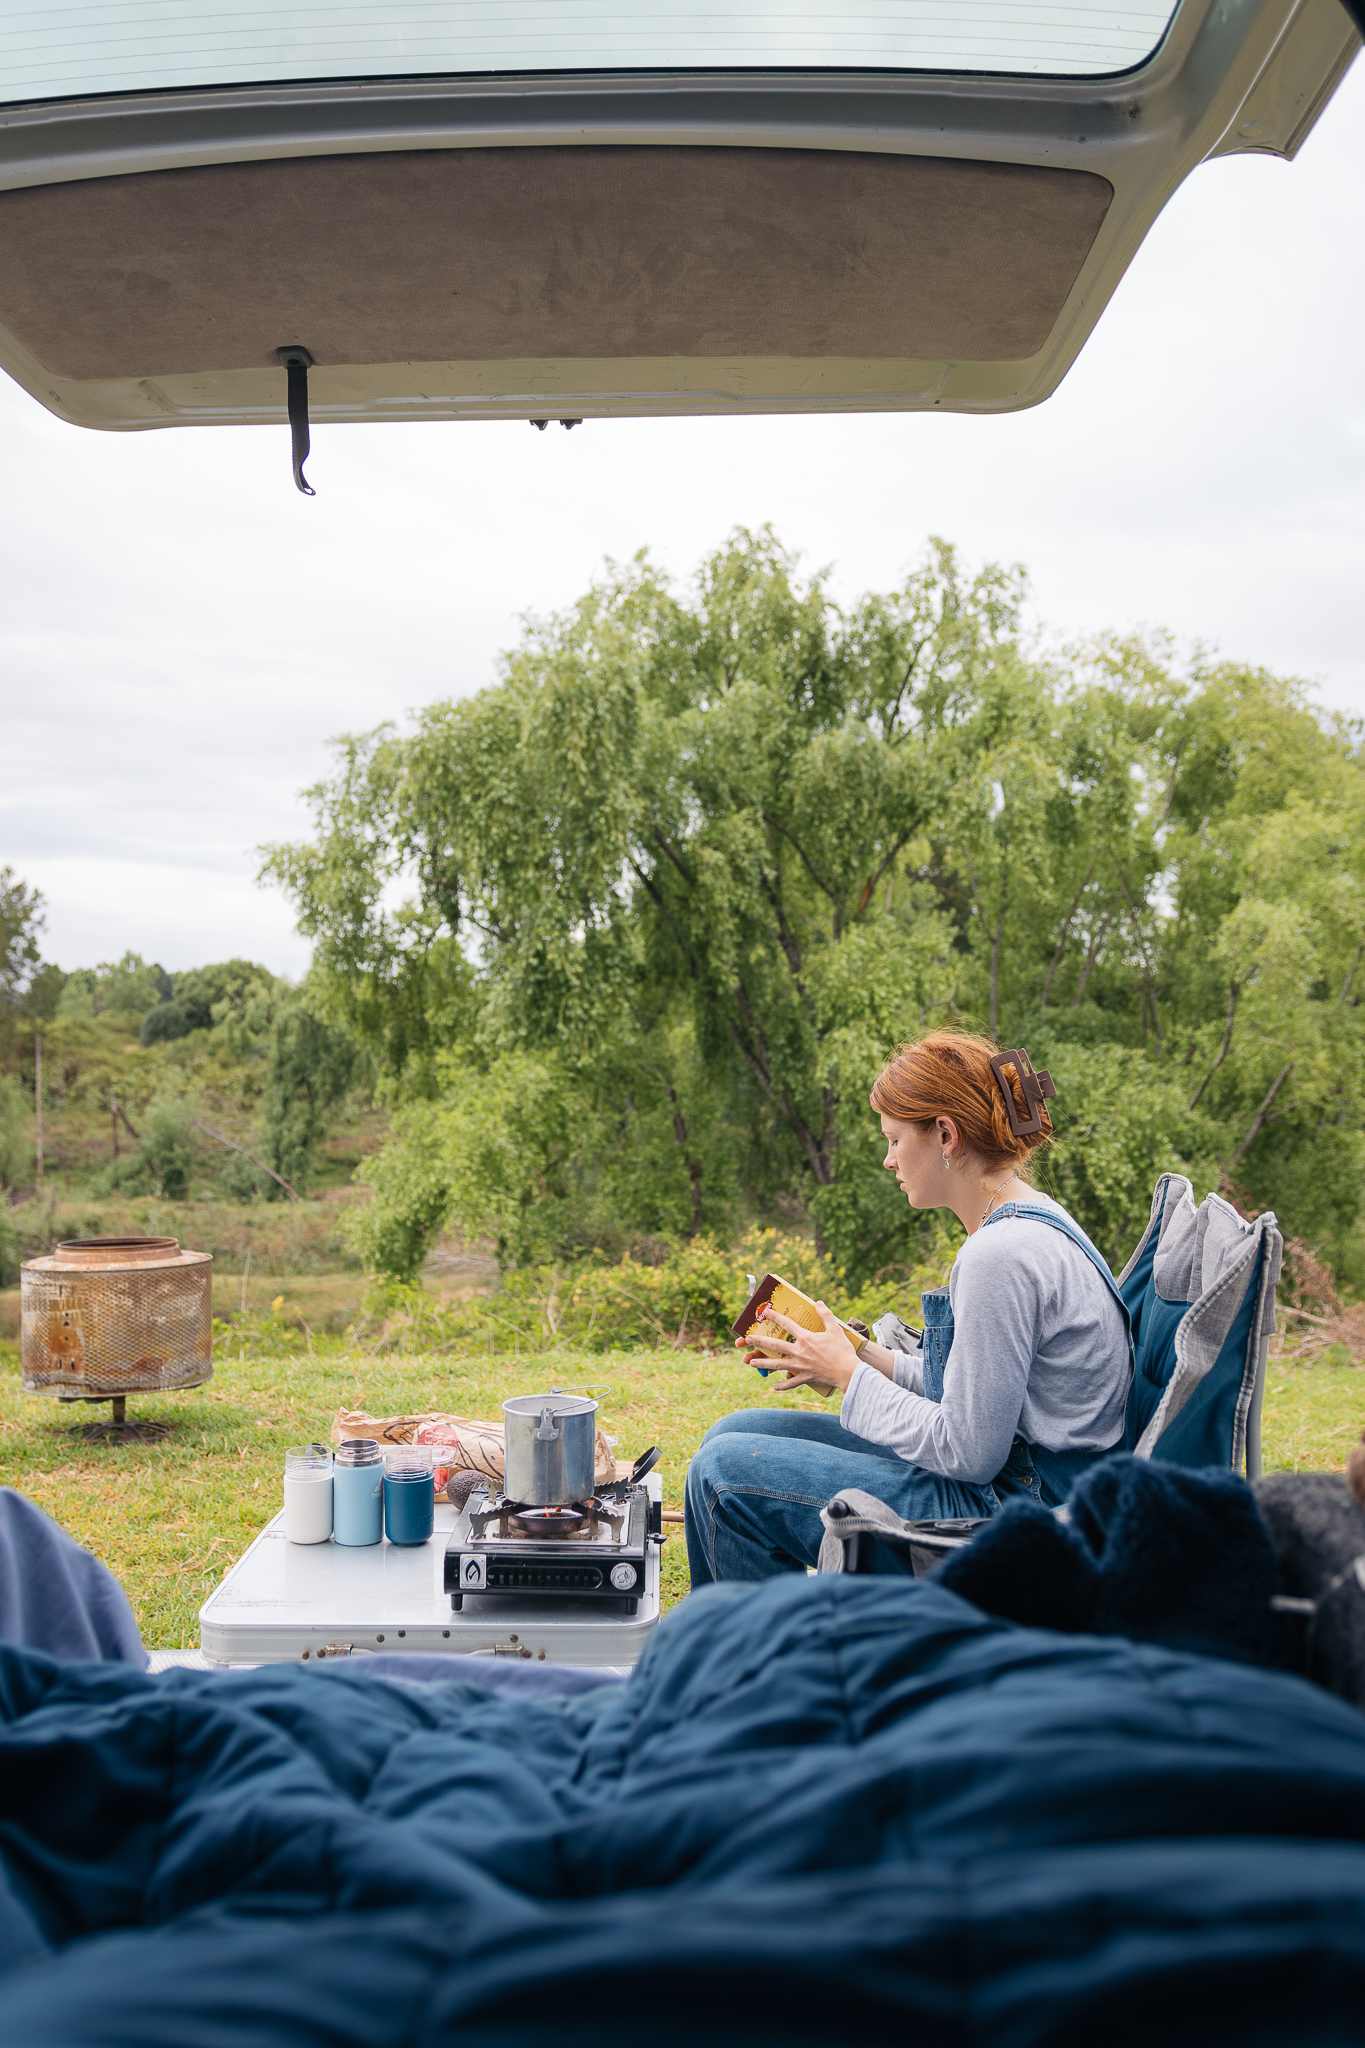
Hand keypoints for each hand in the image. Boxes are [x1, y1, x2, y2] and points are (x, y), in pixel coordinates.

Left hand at [734, 1299, 858, 1395]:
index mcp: (805, 1338)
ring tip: (751, 1362)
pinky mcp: (805, 1378)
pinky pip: (790, 1383)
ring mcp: (800, 1366)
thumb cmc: (842, 1350)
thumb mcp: (835, 1329)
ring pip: (777, 1365)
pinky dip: (782, 1385)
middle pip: (775, 1345)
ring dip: (763, 1363)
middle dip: (759, 1341)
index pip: (787, 1324)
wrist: (848, 1372)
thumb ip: (825, 1314)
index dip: (775, 1317)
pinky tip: (774, 1387)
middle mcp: (799, 1352)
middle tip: (747, 1339)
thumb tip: (818, 1302)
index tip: (765, 1313)